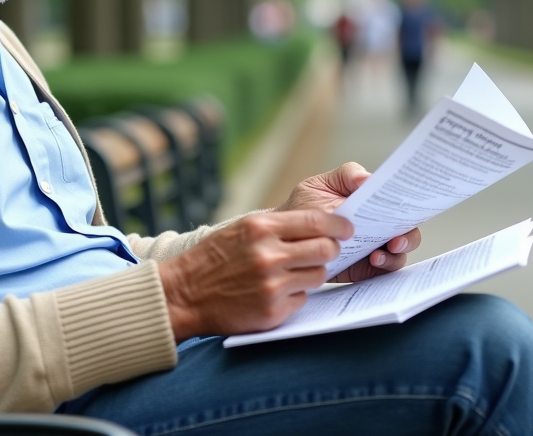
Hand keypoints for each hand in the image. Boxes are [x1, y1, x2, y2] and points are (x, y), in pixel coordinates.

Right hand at [158, 210, 352, 340]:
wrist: (184, 293)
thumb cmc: (214, 258)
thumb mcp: (242, 229)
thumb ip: (278, 226)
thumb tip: (321, 226)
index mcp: (261, 228)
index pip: (316, 222)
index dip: (338, 225)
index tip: (347, 228)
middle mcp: (268, 254)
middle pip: (325, 249)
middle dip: (332, 249)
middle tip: (328, 251)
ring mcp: (271, 284)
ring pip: (318, 275)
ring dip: (312, 273)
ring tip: (293, 273)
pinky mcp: (272, 310)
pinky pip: (302, 299)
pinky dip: (295, 295)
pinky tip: (276, 292)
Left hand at [276, 162, 421, 282]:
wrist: (285, 236)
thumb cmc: (306, 206)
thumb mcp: (322, 184)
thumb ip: (347, 176)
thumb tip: (369, 179)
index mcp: (374, 204)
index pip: (401, 204)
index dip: (411, 206)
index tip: (409, 209)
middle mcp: (379, 227)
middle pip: (408, 232)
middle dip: (408, 237)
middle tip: (396, 241)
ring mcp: (373, 249)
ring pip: (398, 256)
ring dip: (394, 256)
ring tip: (377, 255)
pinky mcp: (364, 269)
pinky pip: (381, 273)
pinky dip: (381, 269)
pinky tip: (371, 261)